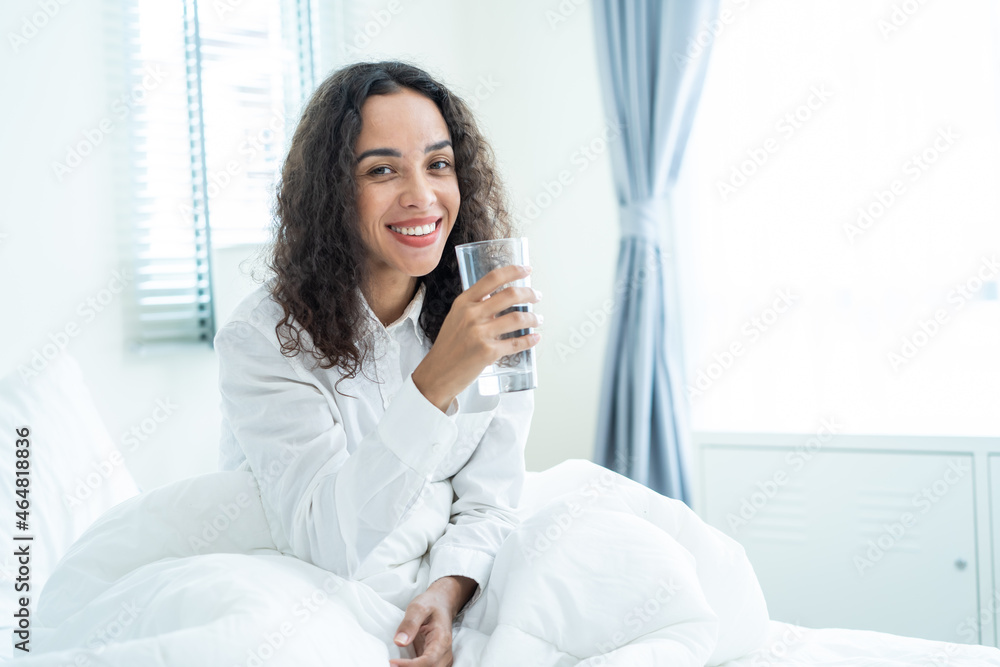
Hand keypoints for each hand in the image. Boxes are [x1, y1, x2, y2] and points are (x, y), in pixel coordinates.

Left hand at [389, 576, 474, 666]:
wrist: (441, 604)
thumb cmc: (431, 604)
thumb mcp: (419, 607)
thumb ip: (410, 623)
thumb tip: (400, 642)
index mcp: (442, 640)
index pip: (429, 661)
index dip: (410, 666)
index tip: (392, 663)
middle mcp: (444, 653)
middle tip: (390, 664)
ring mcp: (440, 659)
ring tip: (394, 664)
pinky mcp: (433, 661)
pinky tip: (399, 664)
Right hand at [412, 264, 541, 411]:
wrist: (437, 373)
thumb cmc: (448, 347)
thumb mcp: (456, 318)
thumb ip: (475, 306)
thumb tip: (500, 296)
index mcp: (463, 302)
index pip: (492, 278)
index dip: (514, 271)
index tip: (527, 269)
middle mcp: (471, 315)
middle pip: (510, 295)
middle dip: (529, 293)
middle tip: (537, 295)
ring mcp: (480, 333)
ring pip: (517, 318)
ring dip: (533, 318)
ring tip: (538, 319)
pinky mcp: (488, 352)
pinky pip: (516, 343)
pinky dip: (529, 340)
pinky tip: (534, 337)